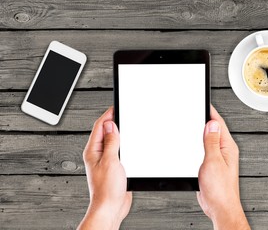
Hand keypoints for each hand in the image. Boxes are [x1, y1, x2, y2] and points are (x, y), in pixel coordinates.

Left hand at [78, 106, 131, 229]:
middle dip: (113, 122)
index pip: (99, 127)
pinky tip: (128, 143)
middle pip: (104, 132)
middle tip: (121, 113)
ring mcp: (105, 161)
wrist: (111, 207)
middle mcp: (98, 155)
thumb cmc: (107, 189)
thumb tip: (110, 125)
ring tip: (124, 124)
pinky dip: (123, 144)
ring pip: (112, 141)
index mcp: (93, 151)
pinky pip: (117, 151)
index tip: (115, 107)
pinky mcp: (113, 167)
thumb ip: (111, 142)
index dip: (107, 115)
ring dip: (118, 133)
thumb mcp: (110, 161)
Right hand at [197, 104, 249, 229]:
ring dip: (202, 131)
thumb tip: (211, 125)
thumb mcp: (213, 161)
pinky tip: (195, 141)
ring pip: (209, 139)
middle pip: (214, 129)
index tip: (204, 103)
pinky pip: (205, 148)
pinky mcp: (211, 164)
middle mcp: (224, 151)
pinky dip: (199, 143)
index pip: (219, 124)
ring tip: (196, 121)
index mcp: (227, 147)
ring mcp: (218, 157)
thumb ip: (212, 142)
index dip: (211, 112)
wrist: (219, 206)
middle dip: (206, 119)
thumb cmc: (220, 189)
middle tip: (197, 109)